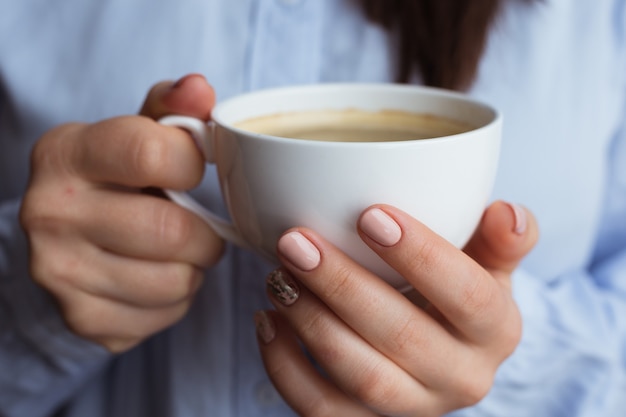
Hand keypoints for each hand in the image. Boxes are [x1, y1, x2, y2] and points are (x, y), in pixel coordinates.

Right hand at [20, 74, 223, 352]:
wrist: (65, 239)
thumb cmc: (115, 179)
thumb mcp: (136, 132)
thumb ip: (172, 108)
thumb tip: (200, 89)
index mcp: (65, 153)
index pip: (152, 153)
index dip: (193, 162)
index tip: (193, 168)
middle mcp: (49, 213)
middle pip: (171, 231)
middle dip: (205, 232)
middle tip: (200, 227)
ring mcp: (59, 272)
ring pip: (177, 279)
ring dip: (195, 267)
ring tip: (178, 252)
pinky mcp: (83, 318)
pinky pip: (166, 314)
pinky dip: (178, 298)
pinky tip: (158, 278)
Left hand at [256, 201, 537, 415]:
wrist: (439, 349)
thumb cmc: (452, 291)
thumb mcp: (486, 262)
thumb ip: (499, 239)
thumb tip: (508, 214)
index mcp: (496, 330)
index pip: (467, 295)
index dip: (420, 256)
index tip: (369, 215)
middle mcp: (462, 378)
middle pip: (403, 337)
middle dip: (343, 286)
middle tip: (296, 242)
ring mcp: (414, 408)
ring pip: (362, 377)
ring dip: (311, 323)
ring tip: (278, 276)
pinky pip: (322, 410)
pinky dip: (286, 367)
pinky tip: (266, 320)